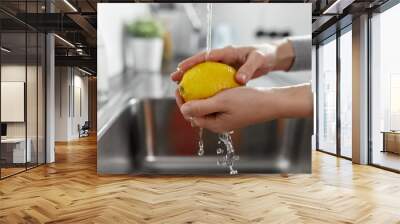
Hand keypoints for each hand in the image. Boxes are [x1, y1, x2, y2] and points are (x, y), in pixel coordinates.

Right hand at [170, 40, 294, 84]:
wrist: (270, 57)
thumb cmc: (264, 56)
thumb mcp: (258, 60)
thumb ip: (248, 69)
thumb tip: (238, 80)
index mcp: (227, 51)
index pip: (206, 56)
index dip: (193, 61)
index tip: (181, 68)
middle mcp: (222, 57)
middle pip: (200, 63)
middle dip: (186, 70)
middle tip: (174, 79)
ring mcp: (222, 65)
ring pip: (203, 72)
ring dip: (192, 79)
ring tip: (180, 88)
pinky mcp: (225, 73)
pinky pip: (211, 79)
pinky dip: (203, 86)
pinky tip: (198, 96)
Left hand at [175, 84, 312, 132]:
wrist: (271, 102)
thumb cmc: (248, 102)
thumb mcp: (222, 102)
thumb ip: (201, 107)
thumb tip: (182, 110)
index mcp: (214, 125)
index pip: (191, 115)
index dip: (181, 102)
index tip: (179, 87)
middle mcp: (219, 124)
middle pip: (197, 112)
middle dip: (189, 99)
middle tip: (185, 83)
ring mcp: (226, 118)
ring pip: (207, 107)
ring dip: (200, 95)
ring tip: (196, 81)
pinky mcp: (232, 111)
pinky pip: (217, 103)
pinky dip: (212, 94)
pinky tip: (212, 82)